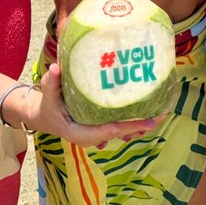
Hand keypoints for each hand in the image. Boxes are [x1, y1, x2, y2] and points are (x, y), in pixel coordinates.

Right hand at [28, 63, 164, 147]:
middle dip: (140, 126)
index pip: (107, 130)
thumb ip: (51, 83)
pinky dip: (134, 121)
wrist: (43, 117)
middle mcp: (92, 136)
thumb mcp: (47, 96)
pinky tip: (150, 112)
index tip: (145, 122)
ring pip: (122, 132)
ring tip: (161, 114)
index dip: (127, 126)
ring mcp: (97, 133)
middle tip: (160, 116)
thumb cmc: (47, 106)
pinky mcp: (101, 127)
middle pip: (120, 133)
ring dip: (141, 124)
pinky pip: (120, 126)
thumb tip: (55, 68)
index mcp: (79, 132)